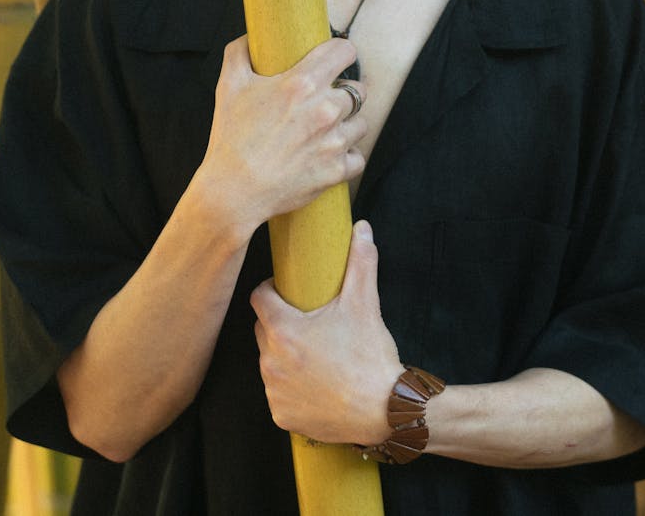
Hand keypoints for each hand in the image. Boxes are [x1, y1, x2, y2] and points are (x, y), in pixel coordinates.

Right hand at [198, 36, 366, 236]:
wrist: (233, 191)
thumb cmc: (231, 138)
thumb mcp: (228, 86)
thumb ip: (240, 53)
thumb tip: (251, 37)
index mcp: (303, 83)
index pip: (345, 52)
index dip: (341, 53)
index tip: (336, 60)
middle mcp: (325, 110)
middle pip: (358, 89)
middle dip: (343, 93)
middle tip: (325, 101)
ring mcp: (334, 142)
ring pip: (362, 123)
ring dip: (348, 125)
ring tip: (326, 130)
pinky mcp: (337, 170)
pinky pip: (358, 157)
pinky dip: (347, 157)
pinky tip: (329, 154)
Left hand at [251, 221, 402, 444]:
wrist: (384, 410)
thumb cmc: (369, 355)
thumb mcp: (365, 303)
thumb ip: (361, 261)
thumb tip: (362, 228)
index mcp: (283, 330)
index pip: (259, 298)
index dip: (271, 290)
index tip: (287, 291)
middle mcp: (270, 362)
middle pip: (264, 330)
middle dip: (280, 322)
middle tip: (308, 321)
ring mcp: (274, 392)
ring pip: (270, 362)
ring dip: (284, 355)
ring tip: (313, 352)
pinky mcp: (282, 416)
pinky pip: (278, 393)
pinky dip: (290, 387)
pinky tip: (312, 382)